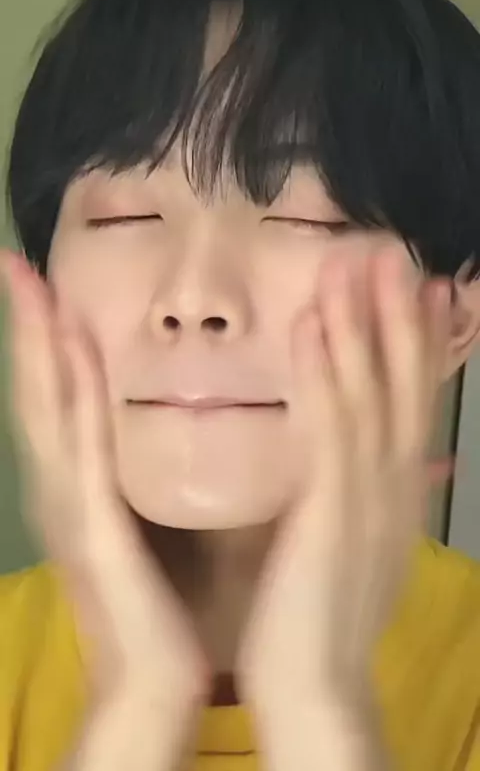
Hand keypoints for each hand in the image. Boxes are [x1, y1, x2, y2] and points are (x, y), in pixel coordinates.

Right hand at [0, 251, 208, 736]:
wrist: (155, 679)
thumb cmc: (157, 605)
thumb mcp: (145, 526)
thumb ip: (139, 478)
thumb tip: (152, 426)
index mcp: (79, 487)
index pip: (60, 399)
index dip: (46, 341)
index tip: (43, 283)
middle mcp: (62, 487)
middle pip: (41, 392)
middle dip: (29, 327)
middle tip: (17, 264)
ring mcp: (69, 504)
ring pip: (49, 407)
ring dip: (38, 345)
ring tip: (29, 285)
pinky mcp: (91, 523)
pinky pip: (80, 443)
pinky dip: (68, 392)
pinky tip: (66, 349)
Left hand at [236, 235, 452, 767]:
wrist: (317, 684)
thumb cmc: (322, 615)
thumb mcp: (358, 546)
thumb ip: (368, 499)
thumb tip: (381, 464)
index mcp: (396, 491)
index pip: (412, 402)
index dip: (418, 343)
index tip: (421, 289)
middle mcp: (393, 482)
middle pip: (403, 382)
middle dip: (400, 313)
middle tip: (395, 251)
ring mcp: (366, 491)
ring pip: (370, 388)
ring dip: (363, 320)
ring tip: (357, 260)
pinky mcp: (330, 504)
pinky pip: (328, 422)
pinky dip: (323, 366)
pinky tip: (312, 320)